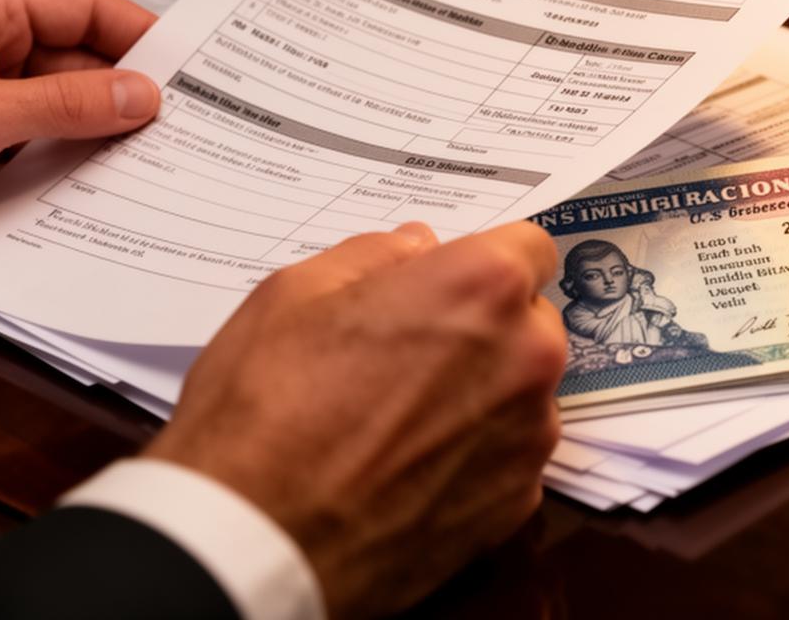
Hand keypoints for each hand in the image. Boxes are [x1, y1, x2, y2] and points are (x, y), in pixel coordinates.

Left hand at [0, 0, 158, 270]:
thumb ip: (66, 106)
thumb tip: (141, 95)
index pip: (82, 8)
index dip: (140, 37)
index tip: (193, 67)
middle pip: (73, 58)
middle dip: (124, 91)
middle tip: (185, 126)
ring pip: (51, 103)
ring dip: (91, 132)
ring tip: (152, 160)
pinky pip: (23, 139)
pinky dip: (56, 158)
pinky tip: (92, 184)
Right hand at [144, 221, 565, 617]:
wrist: (256, 541)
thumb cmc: (263, 408)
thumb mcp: (294, 293)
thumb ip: (373, 256)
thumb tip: (416, 249)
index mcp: (480, 289)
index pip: (529, 247)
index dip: (485, 261)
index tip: (451, 281)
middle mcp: (525, 358)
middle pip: (531, 322)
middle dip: (485, 327)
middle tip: (410, 351)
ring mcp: (528, 438)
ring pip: (523, 392)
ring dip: (482, 393)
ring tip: (401, 419)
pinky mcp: (517, 504)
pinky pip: (508, 456)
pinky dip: (473, 455)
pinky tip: (410, 468)